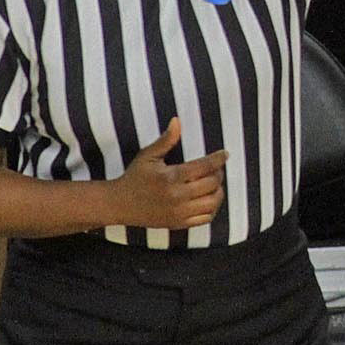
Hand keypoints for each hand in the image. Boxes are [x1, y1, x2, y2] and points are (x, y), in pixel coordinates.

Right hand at [112, 118, 227, 229]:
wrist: (119, 205)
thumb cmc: (134, 177)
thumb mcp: (147, 156)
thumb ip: (166, 140)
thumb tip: (177, 120)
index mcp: (171, 177)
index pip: (204, 167)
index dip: (218, 159)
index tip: (225, 154)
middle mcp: (177, 196)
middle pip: (212, 184)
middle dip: (218, 173)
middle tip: (216, 167)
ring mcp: (179, 212)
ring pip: (212, 202)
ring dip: (218, 191)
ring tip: (214, 183)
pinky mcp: (179, 223)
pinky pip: (205, 218)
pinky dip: (212, 208)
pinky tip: (208, 198)